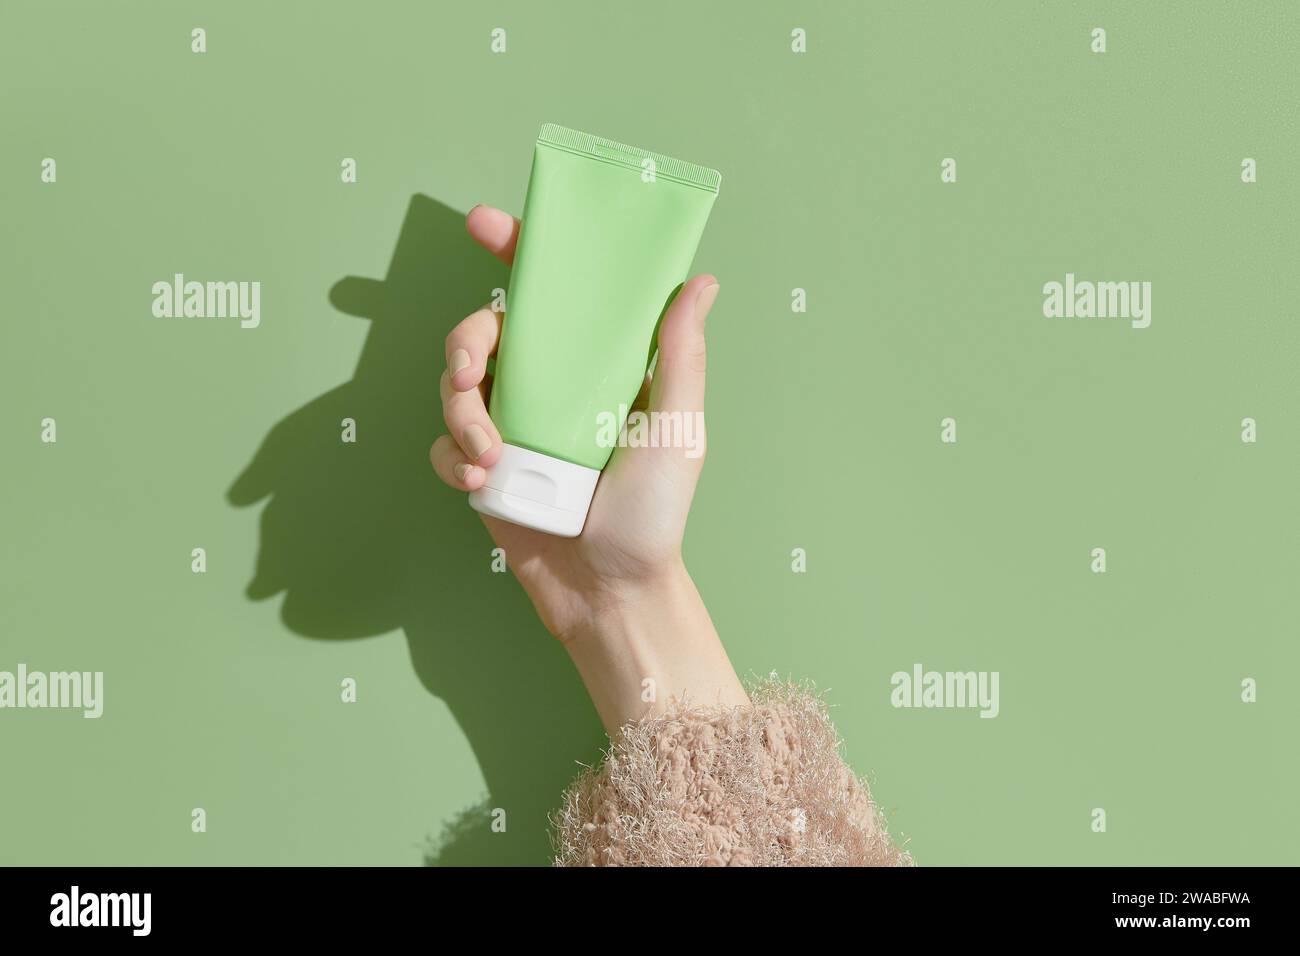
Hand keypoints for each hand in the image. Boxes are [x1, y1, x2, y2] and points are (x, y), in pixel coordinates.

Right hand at [429, 205, 746, 730]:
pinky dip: (455, 455)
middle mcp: (550, 389)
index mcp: (595, 367)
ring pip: (453, 384)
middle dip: (464, 342)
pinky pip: (446, 443)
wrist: (611, 592)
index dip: (519, 251)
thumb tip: (702, 280)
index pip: (556, 295)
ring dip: (459, 411)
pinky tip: (485, 480)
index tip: (486, 222)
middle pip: (484, 331)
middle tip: (469, 373)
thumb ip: (680, 354)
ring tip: (491, 455)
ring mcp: (513, 429)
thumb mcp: (678, 428)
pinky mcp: (484, 472)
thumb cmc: (654, 513)